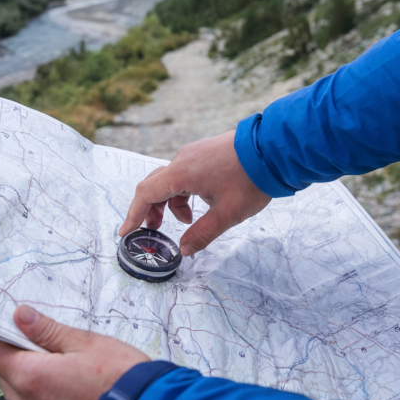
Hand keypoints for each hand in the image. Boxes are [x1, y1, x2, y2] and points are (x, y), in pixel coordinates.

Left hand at [0, 305, 148, 399]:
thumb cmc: (119, 378)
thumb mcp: (84, 343)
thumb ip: (47, 330)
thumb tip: (21, 315)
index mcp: (30, 377)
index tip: (15, 324)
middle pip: (4, 371)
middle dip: (20, 353)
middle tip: (51, 342)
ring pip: (19, 390)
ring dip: (33, 374)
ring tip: (67, 364)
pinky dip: (45, 392)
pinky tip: (72, 384)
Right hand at [119, 130, 271, 255]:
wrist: (274, 150)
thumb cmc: (249, 181)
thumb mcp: (226, 215)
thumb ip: (202, 234)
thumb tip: (184, 250)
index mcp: (181, 173)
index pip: (146, 194)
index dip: (133, 215)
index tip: (125, 232)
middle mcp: (183, 159)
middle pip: (155, 185)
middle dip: (152, 210)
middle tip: (156, 230)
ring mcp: (195, 153)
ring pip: (172, 179)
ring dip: (172, 202)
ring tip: (189, 220)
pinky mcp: (206, 152)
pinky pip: (185, 172)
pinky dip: (185, 191)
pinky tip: (203, 202)